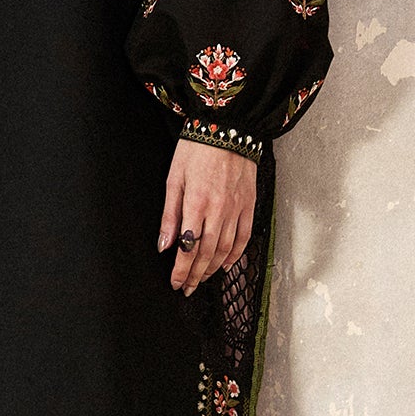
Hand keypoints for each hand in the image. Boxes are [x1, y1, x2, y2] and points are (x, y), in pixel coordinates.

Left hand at [159, 142, 256, 294]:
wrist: (228, 127)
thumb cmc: (196, 149)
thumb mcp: (173, 178)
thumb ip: (169, 214)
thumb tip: (164, 244)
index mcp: (196, 203)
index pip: (188, 247)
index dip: (181, 270)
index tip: (175, 283)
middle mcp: (219, 210)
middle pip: (207, 253)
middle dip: (196, 275)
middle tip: (187, 288)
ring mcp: (237, 208)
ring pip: (226, 249)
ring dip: (213, 268)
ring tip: (203, 279)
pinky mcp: (249, 204)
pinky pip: (244, 236)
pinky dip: (236, 254)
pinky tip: (227, 264)